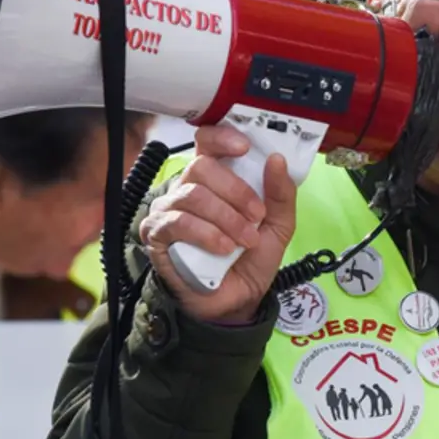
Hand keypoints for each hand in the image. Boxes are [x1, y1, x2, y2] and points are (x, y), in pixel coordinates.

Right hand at [138, 125, 296, 322]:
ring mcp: (168, 211)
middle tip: (257, 216)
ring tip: (245, 240)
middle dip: (236, 191)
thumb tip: (277, 161)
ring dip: (227, 218)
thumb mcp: (278, 225)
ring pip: (193, 195)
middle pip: (202, 167)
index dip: (222, 138)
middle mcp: (187, 189)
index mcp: (214, 180)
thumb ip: (281, 194)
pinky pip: (178, 223)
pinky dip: (206, 234)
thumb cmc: (250, 260)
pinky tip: (223, 248)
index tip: (245, 147)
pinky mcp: (157, 235)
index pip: (207, 143)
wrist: (237, 301)